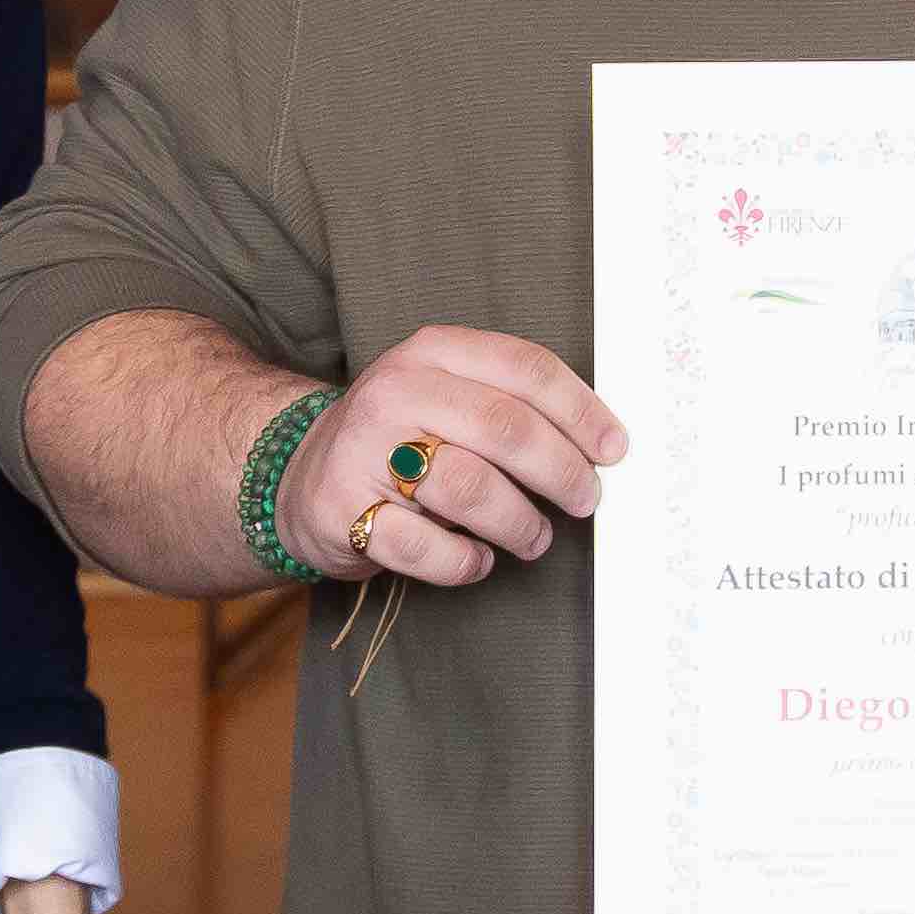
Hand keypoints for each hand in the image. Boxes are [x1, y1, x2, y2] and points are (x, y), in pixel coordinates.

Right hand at [292, 328, 623, 587]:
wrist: (298, 476)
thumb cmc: (402, 439)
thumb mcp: (449, 395)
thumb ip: (512, 405)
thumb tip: (602, 447)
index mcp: (433, 351)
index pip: (525, 368)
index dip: (581, 411)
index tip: (615, 450)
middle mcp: (397, 391)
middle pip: (506, 429)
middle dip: (562, 472)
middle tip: (587, 500)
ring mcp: (364, 450)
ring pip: (471, 489)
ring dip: (520, 523)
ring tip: (535, 538)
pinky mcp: (345, 511)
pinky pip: (427, 547)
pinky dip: (466, 562)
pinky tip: (479, 559)